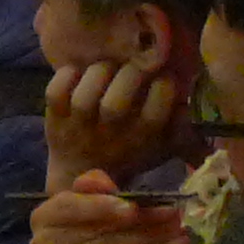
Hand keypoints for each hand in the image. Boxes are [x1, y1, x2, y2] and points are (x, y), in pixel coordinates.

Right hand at [29, 172, 182, 243]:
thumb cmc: (94, 236)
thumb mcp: (94, 206)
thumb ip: (94, 188)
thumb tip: (101, 183)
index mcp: (42, 218)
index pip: (68, 206)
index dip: (100, 206)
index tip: (132, 207)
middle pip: (99, 229)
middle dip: (141, 220)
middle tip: (174, 212)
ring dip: (154, 238)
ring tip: (180, 228)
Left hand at [45, 58, 182, 188]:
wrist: (80, 174)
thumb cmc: (129, 154)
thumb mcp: (163, 148)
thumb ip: (182, 129)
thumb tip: (188, 104)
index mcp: (141, 139)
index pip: (156, 110)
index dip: (164, 85)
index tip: (163, 79)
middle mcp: (109, 134)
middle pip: (116, 103)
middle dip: (130, 75)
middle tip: (133, 69)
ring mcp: (79, 127)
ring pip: (85, 95)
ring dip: (99, 72)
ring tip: (107, 68)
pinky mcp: (55, 118)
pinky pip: (55, 92)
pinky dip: (65, 76)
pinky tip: (79, 72)